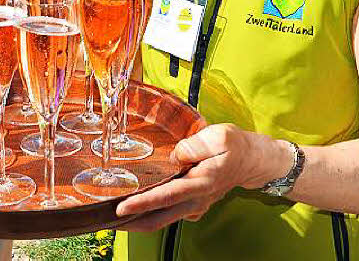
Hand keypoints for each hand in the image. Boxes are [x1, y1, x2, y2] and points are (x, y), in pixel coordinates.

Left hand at [114, 124, 284, 231]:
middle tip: (104, 220)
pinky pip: (167, 213)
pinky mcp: (192, 204)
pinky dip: (149, 214)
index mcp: (200, 183)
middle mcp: (195, 200)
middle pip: (158, 219)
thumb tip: (173, 155)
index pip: (165, 197)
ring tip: (111, 216)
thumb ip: (194, 145)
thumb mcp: (219, 136)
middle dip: (130, 222)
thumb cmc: (236, 146)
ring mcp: (194, 206)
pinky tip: (134, 206)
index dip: (141, 204)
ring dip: (137, 220)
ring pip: (161, 219)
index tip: (121, 208)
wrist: (254, 161)